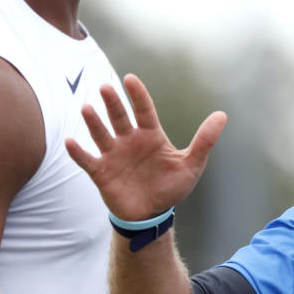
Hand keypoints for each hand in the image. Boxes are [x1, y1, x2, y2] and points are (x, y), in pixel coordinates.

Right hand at [66, 73, 226, 220]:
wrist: (152, 214)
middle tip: (106, 88)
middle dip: (113, 103)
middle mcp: (129, 141)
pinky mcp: (101, 173)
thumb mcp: (191, 164)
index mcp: (150, 136)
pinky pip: (87, 160)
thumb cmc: (170, 187)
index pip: (143, 110)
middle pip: (119, 117)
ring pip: (101, 135)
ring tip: (86, 109)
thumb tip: (222, 115)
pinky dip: (78, 152)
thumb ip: (204, 141)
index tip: (130, 79)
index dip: (137, 95)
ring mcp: (113, 155)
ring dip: (93, 122)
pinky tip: (70, 141)